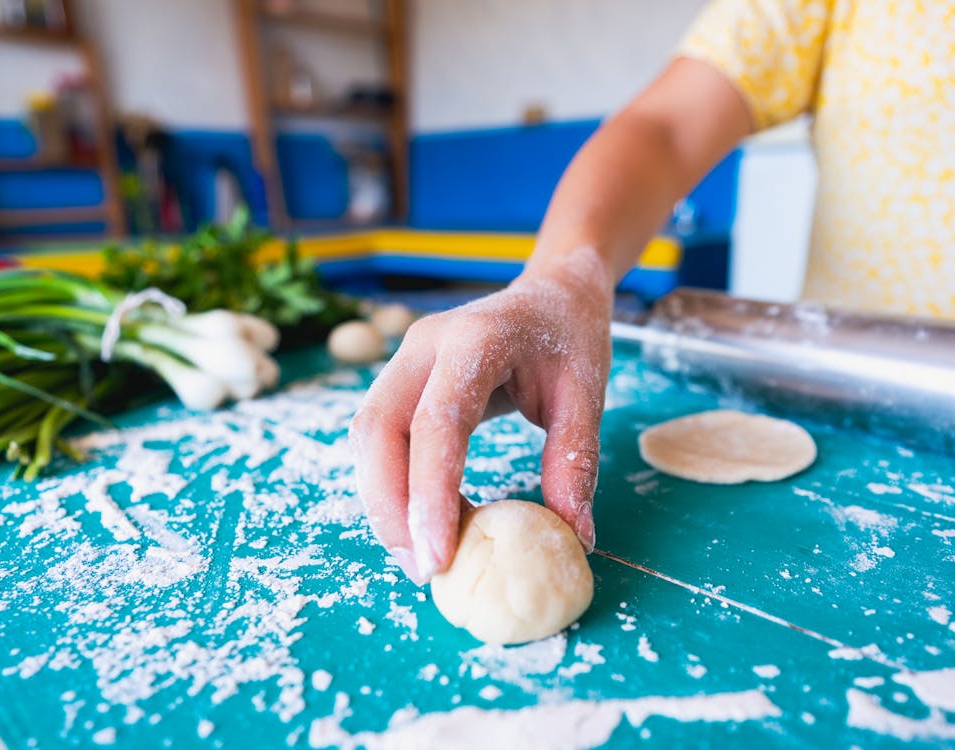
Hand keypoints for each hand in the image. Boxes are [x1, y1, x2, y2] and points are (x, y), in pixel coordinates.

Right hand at [349, 249, 612, 582]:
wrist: (552, 292)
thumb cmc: (571, 337)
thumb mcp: (587, 394)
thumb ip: (575, 461)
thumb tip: (575, 538)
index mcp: (476, 338)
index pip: (436, 423)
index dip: (429, 493)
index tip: (437, 557)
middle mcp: (425, 345)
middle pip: (377, 430)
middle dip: (389, 507)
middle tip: (422, 569)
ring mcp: (406, 360)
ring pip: (367, 437)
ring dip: (384, 500)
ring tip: (422, 555)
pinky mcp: (401, 379)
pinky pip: (379, 438)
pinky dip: (394, 484)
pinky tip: (425, 520)